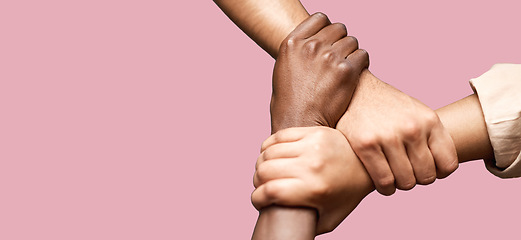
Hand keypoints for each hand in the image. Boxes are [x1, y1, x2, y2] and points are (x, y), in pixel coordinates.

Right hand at [252, 127, 373, 233]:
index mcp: (315, 189)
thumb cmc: (347, 194)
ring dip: (261, 164)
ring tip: (267, 171)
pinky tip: (272, 155)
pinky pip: (278, 136)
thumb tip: (284, 229)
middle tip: (263, 186)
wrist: (368, 166)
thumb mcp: (328, 218)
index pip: (270, 191)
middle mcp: (312, 165)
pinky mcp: (313, 132)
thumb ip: (305, 225)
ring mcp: (312, 145)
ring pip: (268, 153)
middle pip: (265, 171)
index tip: (259, 201)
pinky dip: (269, 147)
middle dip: (257, 182)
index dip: (257, 198)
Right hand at [270, 13, 368, 132]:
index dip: (327, 29)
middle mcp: (310, 46)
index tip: (328, 41)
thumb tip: (313, 42)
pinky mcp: (347, 71)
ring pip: (352, 41)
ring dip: (351, 53)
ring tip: (344, 70)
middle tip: (338, 59)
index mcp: (292, 43)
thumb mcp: (283, 69)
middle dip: (340, 41)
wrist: (300, 124)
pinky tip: (352, 76)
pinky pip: (363, 55)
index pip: (320, 18)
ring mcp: (329, 57)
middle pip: (338, 28)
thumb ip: (298, 51)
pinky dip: (361, 64)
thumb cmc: (289, 103)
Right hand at [337, 72, 457, 194]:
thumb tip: (441, 169)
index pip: (448, 164)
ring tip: (394, 177)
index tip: (425, 169)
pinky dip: (385, 188)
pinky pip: (384, 180)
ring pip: (406, 182)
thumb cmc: (386, 106)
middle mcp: (412, 128)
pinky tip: (382, 182)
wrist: (355, 89)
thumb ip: (429, 136)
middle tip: (406, 173)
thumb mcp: (416, 112)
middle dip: (417, 179)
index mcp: (429, 120)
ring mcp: (388, 137)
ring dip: (400, 185)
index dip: (438, 173)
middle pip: (426, 176)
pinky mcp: (366, 144)